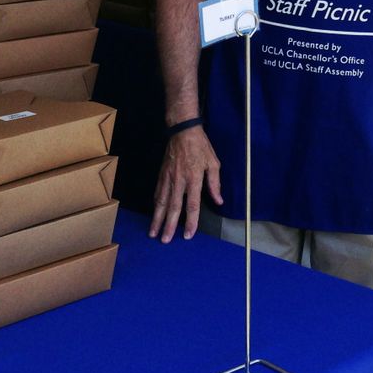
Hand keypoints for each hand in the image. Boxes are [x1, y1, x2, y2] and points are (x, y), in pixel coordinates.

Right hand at [149, 126, 222, 242]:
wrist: (183, 131)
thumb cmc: (201, 147)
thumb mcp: (213, 163)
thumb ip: (215, 184)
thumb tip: (219, 201)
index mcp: (194, 179)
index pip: (192, 205)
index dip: (190, 221)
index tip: (188, 235)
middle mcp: (179, 181)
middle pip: (173, 208)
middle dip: (168, 226)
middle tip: (165, 240)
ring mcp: (168, 178)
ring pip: (161, 202)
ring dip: (157, 219)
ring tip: (153, 232)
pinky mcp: (161, 175)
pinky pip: (157, 193)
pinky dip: (155, 205)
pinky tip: (154, 214)